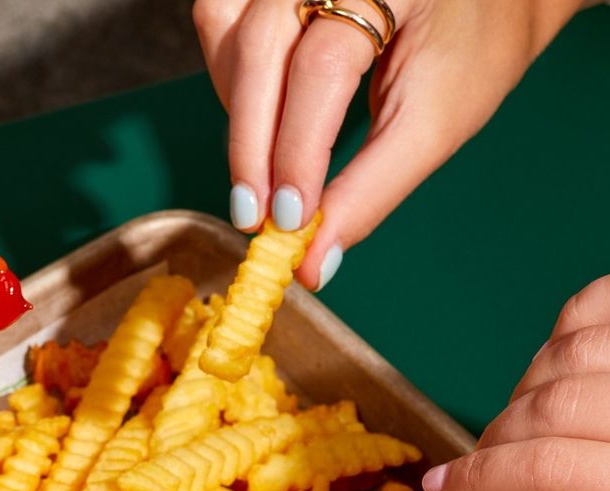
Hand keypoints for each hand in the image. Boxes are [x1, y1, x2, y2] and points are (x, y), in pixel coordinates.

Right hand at [193, 0, 581, 288]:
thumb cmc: (470, 51)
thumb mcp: (437, 125)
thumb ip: (371, 193)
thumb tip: (313, 264)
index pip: (326, 63)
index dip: (298, 148)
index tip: (287, 221)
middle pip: (261, 44)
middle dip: (251, 143)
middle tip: (255, 218)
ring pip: (227, 30)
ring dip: (237, 113)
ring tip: (266, 170)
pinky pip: (221, 23)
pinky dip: (230, 81)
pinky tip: (262, 119)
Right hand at [421, 275, 609, 490]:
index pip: (549, 468)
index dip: (480, 479)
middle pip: (556, 399)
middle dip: (497, 438)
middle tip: (479, 473)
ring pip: (577, 341)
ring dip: (528, 386)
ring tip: (525, 429)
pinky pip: (608, 301)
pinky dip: (571, 331)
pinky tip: (566, 373)